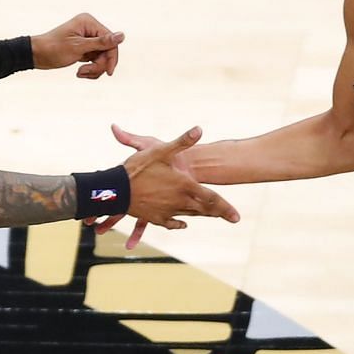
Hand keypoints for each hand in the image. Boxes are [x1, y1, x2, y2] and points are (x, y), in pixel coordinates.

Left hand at [33, 14, 122, 77]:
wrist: (36, 55)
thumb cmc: (54, 48)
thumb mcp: (79, 47)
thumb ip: (102, 42)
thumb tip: (122, 36)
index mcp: (88, 22)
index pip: (110, 40)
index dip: (111, 57)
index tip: (108, 72)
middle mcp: (89, 28)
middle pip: (107, 50)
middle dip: (99, 64)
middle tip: (86, 73)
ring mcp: (87, 39)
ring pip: (102, 57)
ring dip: (93, 69)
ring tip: (80, 73)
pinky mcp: (84, 48)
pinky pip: (95, 60)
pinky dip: (90, 69)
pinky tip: (80, 73)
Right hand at [91, 127, 237, 249]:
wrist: (116, 189)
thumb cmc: (139, 168)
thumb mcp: (160, 149)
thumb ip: (182, 141)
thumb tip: (199, 129)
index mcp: (184, 186)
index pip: (212, 199)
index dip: (226, 208)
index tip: (237, 218)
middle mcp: (179, 201)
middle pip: (203, 210)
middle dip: (218, 213)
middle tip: (230, 217)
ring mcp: (167, 211)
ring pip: (189, 216)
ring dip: (202, 216)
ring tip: (212, 216)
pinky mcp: (154, 218)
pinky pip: (171, 223)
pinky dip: (179, 224)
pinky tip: (183, 224)